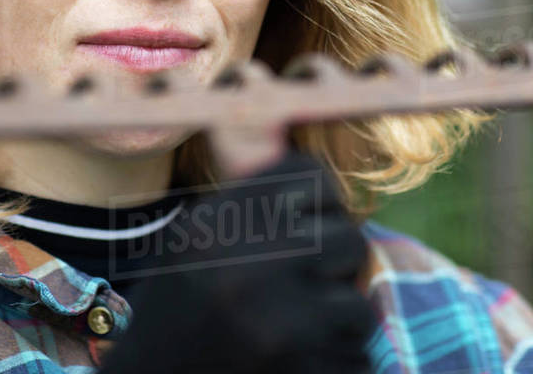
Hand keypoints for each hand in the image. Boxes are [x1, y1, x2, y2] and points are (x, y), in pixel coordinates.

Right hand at [98, 149, 376, 373]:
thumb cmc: (174, 310)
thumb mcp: (194, 240)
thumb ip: (250, 207)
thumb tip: (324, 188)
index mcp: (222, 221)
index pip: (313, 177)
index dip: (319, 201)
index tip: (308, 224)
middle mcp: (253, 265)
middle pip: (348, 238)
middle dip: (335, 262)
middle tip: (307, 283)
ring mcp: (282, 323)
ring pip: (358, 304)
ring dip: (336, 318)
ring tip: (298, 326)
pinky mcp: (304, 369)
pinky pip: (355, 355)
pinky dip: (334, 359)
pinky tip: (297, 357)